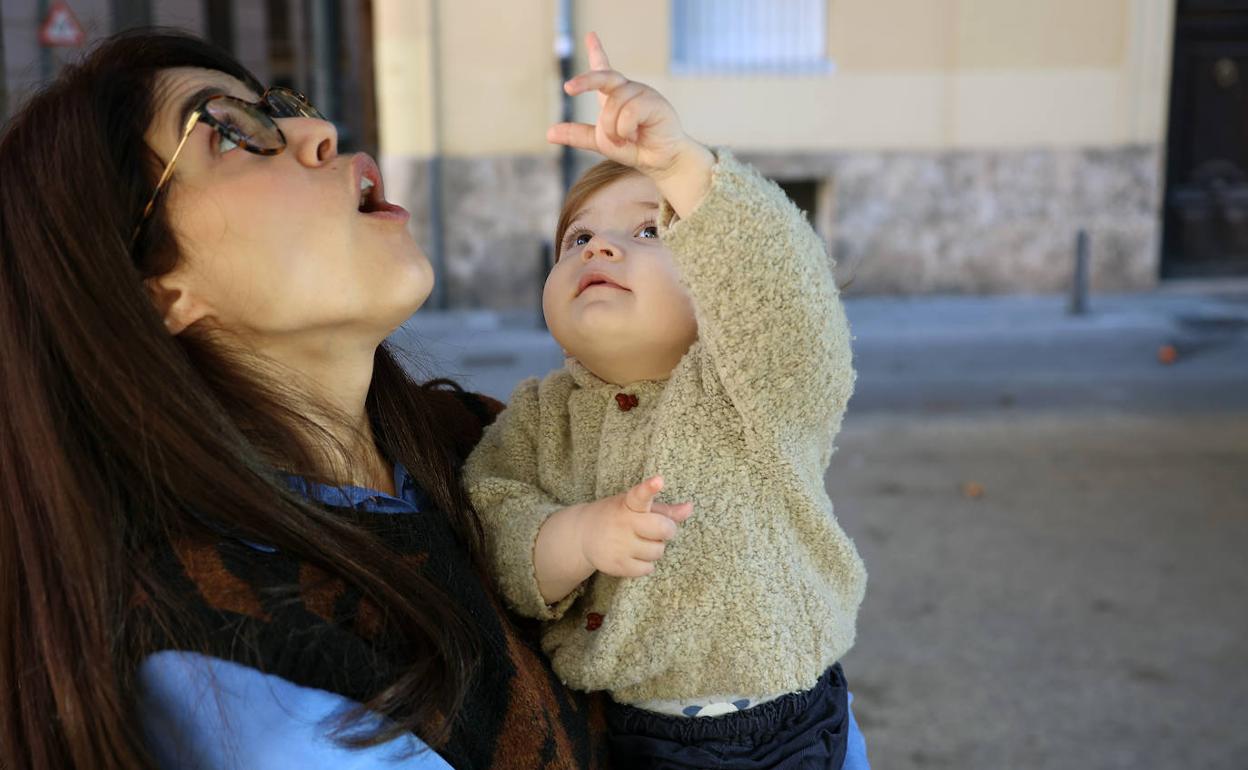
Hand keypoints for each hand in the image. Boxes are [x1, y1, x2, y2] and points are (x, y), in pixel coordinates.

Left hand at [547, 31, 713, 207]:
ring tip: (624, 140)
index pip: (604, 68)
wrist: (659, 161)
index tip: (591, 36)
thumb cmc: (633, 147)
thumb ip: (577, 135)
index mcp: (615, 95)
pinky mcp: (654, 102)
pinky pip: (629, 113)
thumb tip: (549, 133)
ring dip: (613, 129)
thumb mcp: (600, 141)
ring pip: (613, 105)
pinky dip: (625, 130)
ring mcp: (641, 93)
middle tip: (568, 88)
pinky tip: (634, 136)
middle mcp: (627, 89)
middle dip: (585, 80)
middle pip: (603, 76)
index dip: (597, 51)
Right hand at [575, 476, 692, 577]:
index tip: (658, 480)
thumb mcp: (637, 507)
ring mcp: (618, 545)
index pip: (640, 495)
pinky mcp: (616, 565)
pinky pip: (647, 569)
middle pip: (663, 529)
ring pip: (658, 551)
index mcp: (629, 504)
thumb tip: (690, 508)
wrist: (582, 535)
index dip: (650, 488)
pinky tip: (632, 555)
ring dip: (655, 548)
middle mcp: (623, 523)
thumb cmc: (618, 517)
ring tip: (639, 541)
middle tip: (658, 529)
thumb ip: (665, 510)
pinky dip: (645, 564)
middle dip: (667, 530)